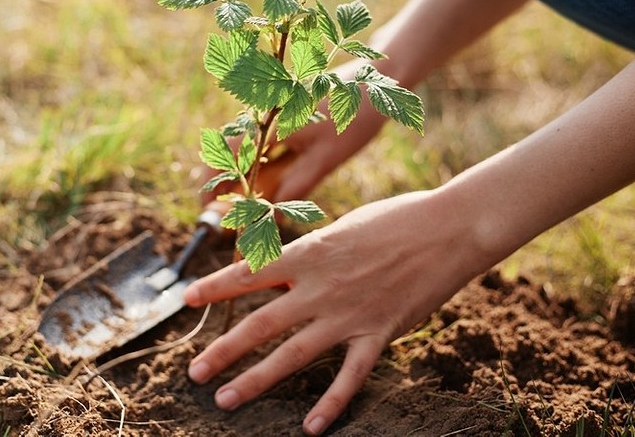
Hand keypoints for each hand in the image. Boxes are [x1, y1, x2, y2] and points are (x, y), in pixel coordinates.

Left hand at [183, 189, 483, 434]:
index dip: (215, 287)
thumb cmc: (395, 219)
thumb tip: (283, 270)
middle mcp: (320, 287)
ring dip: (256, 379)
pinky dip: (331, 403)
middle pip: (260, 323)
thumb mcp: (342, 229)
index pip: (249, 273)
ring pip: (292, 354)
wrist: (448, 228)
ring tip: (225, 399)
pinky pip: (350, 376)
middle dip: (223, 350)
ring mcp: (348, 314)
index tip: (186, 299)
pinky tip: (311, 427)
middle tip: (193, 372)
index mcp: (309, 253)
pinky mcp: (379, 333)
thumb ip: (311, 255)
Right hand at [200, 58, 385, 206]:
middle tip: (231, 215)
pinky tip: (272, 183)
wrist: (379, 79)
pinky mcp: (286, 111)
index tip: (209, 208)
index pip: (226, 151)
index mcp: (270, 120)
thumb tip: (271, 216)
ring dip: (243, 175)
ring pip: (247, 147)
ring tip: (251, 206)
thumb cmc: (356, 117)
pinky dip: (260, 163)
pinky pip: (263, 140)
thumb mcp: (327, 158)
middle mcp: (265, 112)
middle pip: (231, 150)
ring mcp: (274, 110)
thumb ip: (296, 186)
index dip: (213, 181)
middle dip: (226, 183)